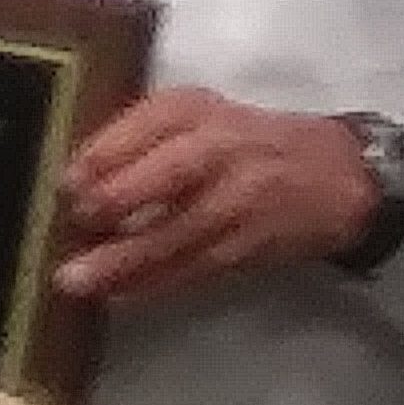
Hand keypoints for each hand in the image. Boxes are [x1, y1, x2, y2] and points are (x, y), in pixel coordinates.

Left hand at [54, 88, 377, 301]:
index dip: (110, 150)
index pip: (155, 119)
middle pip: (172, 172)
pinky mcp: (248, 247)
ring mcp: (240, 202)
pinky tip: (119, 295)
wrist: (335, 178)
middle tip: (76, 221)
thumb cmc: (246, 141)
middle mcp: (225, 148)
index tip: (68, 179)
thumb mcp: (199, 116)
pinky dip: (154, 284)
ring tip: (77, 280)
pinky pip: (195, 268)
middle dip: (120, 198)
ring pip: (180, 232)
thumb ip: (142, 136)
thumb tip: (77, 176)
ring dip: (126, 259)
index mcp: (202, 109)